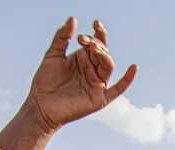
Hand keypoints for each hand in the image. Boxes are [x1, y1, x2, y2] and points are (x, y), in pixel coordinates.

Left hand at [24, 17, 137, 133]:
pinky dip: (127, 79)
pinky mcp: (100, 98)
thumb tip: (73, 18)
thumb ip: (62, 37)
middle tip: (83, 40)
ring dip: (103, 55)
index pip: (96, 43)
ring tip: (93, 47)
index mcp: (83, 59)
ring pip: (108, 66)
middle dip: (96, 43)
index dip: (95, 35)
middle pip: (103, 53)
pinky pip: (118, 88)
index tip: (85, 32)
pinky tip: (133, 67)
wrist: (41, 106)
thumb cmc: (45, 82)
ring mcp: (97, 84)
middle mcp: (92, 70)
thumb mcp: (53, 55)